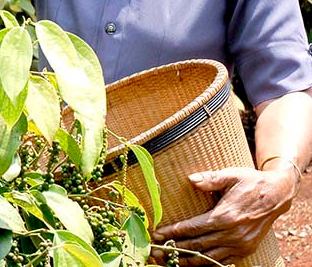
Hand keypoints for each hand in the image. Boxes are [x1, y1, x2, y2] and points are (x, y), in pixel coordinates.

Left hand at [151, 167, 296, 264]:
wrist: (277, 195)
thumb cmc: (251, 182)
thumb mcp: (231, 175)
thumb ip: (210, 178)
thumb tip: (191, 179)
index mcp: (226, 216)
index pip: (193, 228)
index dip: (173, 233)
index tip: (156, 235)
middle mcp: (233, 234)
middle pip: (197, 246)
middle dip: (173, 249)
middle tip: (154, 251)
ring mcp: (240, 245)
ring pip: (208, 258)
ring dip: (186, 261)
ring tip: (166, 260)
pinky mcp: (245, 250)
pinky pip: (221, 261)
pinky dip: (204, 263)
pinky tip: (189, 263)